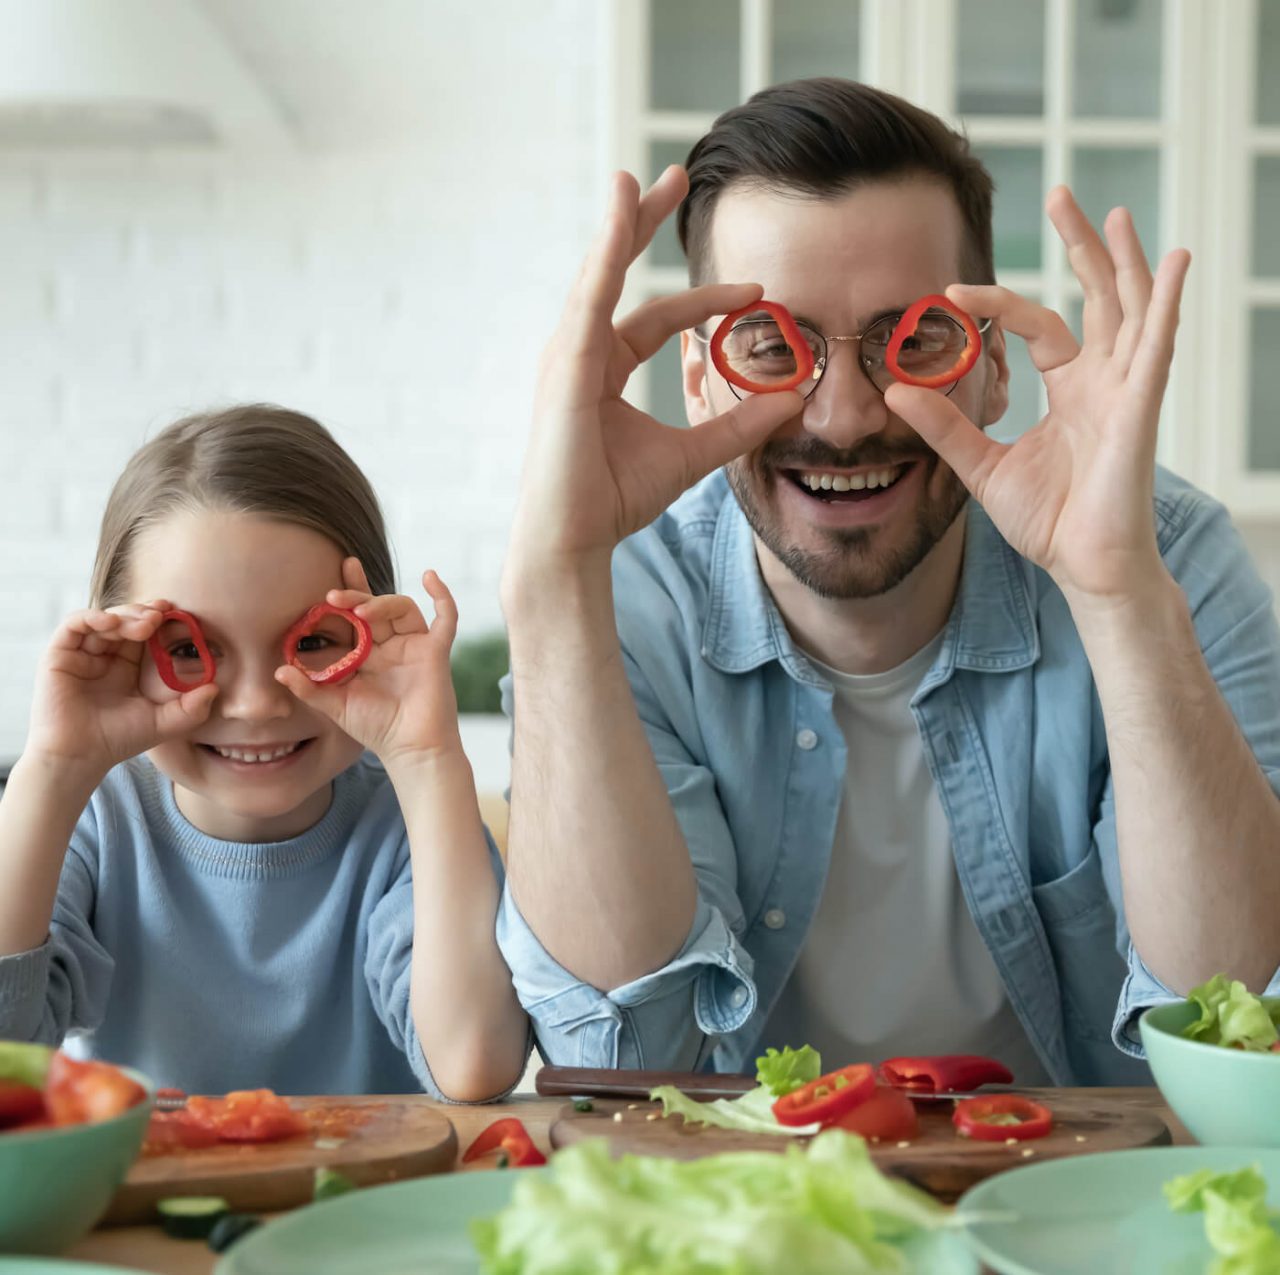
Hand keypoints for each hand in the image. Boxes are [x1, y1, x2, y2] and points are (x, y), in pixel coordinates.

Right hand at [26, 602, 217, 774]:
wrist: (81, 757)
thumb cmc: (119, 740)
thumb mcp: (164, 723)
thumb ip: (192, 708)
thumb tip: (216, 688)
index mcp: (127, 665)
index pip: (144, 632)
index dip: (159, 619)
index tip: (177, 613)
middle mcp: (103, 656)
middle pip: (125, 620)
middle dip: (144, 612)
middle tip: (163, 613)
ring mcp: (81, 654)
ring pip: (103, 618)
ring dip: (125, 614)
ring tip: (146, 622)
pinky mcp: (59, 655)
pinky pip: (74, 625)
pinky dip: (93, 617)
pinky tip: (112, 622)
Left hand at [274, 559, 462, 767]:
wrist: (410, 749)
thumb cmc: (376, 729)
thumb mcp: (335, 706)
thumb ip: (310, 688)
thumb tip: (279, 671)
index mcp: (369, 654)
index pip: (356, 616)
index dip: (346, 593)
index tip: (329, 579)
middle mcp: (392, 646)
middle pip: (377, 606)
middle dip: (357, 593)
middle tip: (333, 596)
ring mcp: (415, 646)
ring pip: (403, 608)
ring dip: (383, 603)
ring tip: (361, 611)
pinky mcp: (436, 652)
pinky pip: (446, 618)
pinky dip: (442, 597)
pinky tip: (429, 576)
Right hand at [505, 165, 800, 585]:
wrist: (575, 537)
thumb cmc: (615, 500)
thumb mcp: (693, 455)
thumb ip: (739, 424)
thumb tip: (793, 399)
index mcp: (604, 368)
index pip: (657, 318)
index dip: (706, 300)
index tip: (757, 288)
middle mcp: (580, 352)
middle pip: (616, 274)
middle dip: (642, 224)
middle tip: (674, 177)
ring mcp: (567, 354)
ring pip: (599, 274)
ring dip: (621, 222)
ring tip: (641, 177)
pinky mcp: (565, 364)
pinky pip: (591, 298)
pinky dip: (606, 254)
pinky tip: (623, 215)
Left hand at [885, 185, 1191, 607]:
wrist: (1083, 567)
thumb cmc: (1047, 521)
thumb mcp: (982, 466)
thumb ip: (945, 426)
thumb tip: (898, 391)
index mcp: (1071, 390)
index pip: (1037, 325)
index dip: (998, 305)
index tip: (951, 293)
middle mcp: (1103, 380)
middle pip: (1096, 297)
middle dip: (1081, 246)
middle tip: (1062, 193)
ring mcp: (1128, 390)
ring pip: (1130, 308)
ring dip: (1123, 260)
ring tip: (1114, 213)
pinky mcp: (1141, 408)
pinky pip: (1156, 346)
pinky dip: (1165, 304)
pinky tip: (1173, 262)